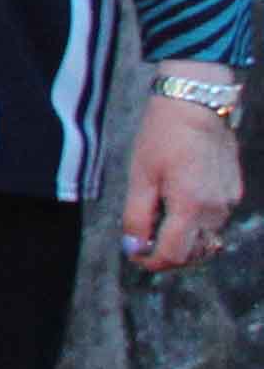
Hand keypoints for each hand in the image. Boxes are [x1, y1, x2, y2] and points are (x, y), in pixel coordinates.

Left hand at [122, 66, 241, 274]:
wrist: (197, 106)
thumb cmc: (163, 137)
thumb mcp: (140, 176)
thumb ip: (137, 216)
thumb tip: (134, 247)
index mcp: (190, 206)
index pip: (174, 254)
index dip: (152, 262)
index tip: (136, 256)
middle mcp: (216, 209)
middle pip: (195, 254)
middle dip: (168, 257)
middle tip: (145, 245)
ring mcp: (229, 202)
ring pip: (208, 240)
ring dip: (184, 243)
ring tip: (160, 226)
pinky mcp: (234, 192)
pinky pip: (216, 221)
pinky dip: (197, 226)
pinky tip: (179, 209)